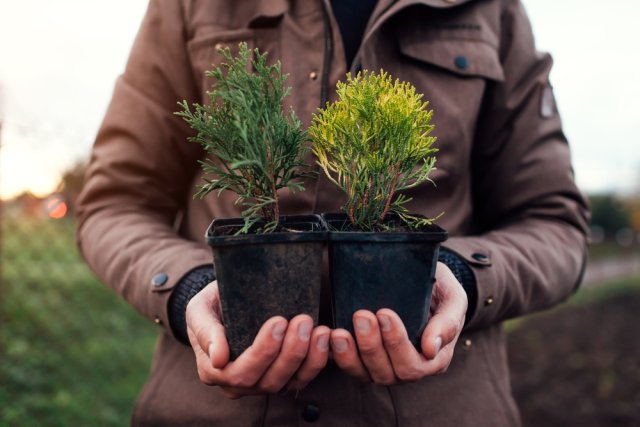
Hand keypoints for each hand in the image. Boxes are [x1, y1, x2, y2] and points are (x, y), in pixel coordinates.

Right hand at [186, 281, 330, 398]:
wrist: (227, 301)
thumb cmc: (212, 304)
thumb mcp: (199, 309)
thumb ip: (205, 329)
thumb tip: (218, 358)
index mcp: (213, 371)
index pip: (240, 373)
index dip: (262, 351)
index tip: (279, 322)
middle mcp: (237, 384)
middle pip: (268, 380)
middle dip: (290, 352)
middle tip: (303, 321)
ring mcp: (262, 383)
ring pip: (289, 382)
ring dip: (308, 358)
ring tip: (320, 329)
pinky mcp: (284, 377)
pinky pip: (304, 377)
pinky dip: (318, 360)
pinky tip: (326, 337)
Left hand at [330, 262, 467, 384]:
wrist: (417, 278)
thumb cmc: (439, 288)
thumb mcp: (452, 296)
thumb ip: (448, 320)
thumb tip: (431, 348)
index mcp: (433, 358)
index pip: (413, 365)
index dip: (397, 343)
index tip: (384, 312)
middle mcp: (407, 367)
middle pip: (388, 373)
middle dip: (372, 345)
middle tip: (362, 315)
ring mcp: (383, 365)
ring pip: (364, 373)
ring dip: (349, 355)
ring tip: (339, 332)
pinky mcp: (361, 358)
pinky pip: (347, 366)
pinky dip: (336, 355)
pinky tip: (328, 336)